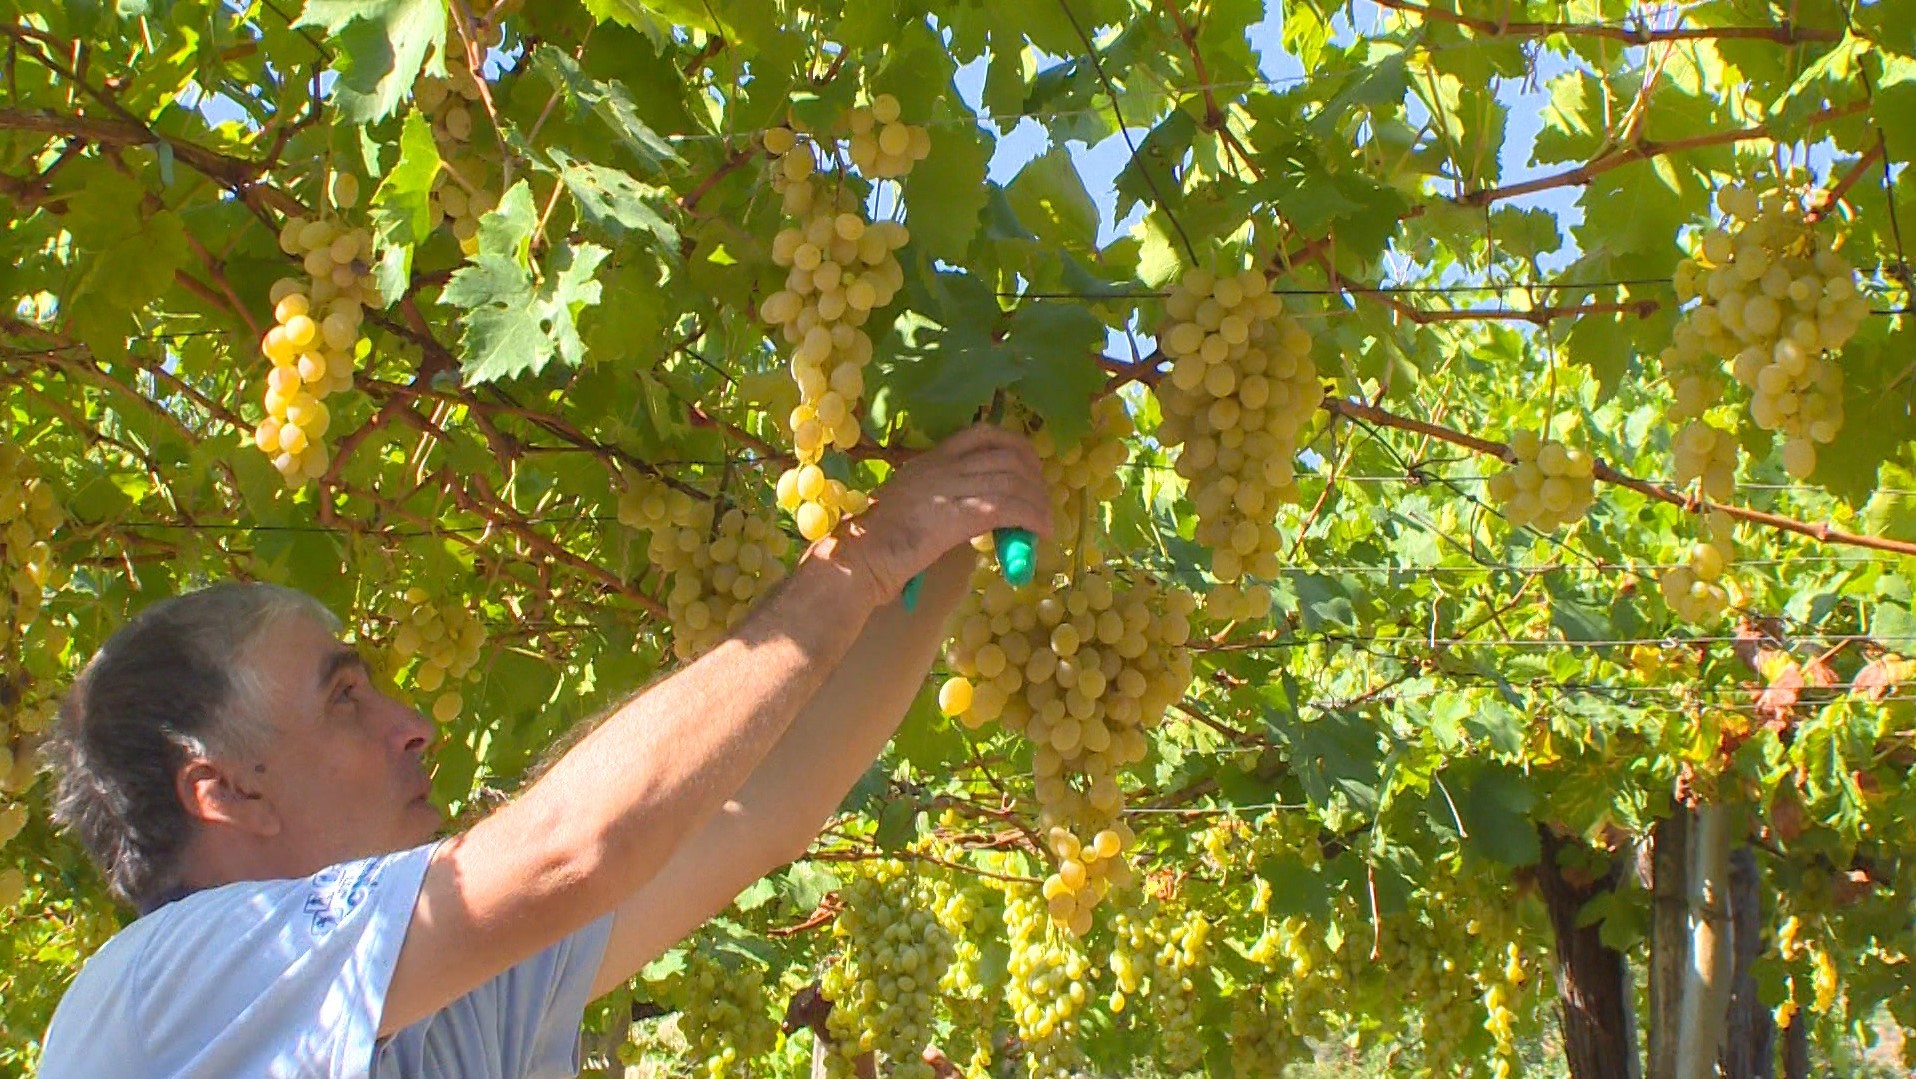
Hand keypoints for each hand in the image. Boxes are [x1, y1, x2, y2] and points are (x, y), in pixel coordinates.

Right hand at [826, 425, 1051, 605]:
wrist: (858, 558)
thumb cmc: (876, 545)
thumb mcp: (908, 507)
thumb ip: (938, 502)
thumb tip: (968, 517)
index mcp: (929, 461)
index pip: (980, 434)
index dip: (1015, 446)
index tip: (1030, 468)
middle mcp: (942, 467)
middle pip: (1006, 455)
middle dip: (1034, 477)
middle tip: (1043, 502)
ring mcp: (949, 488)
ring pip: (1013, 481)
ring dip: (1039, 501)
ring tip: (1045, 523)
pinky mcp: (958, 515)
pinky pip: (1009, 507)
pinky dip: (1033, 517)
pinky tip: (1041, 531)